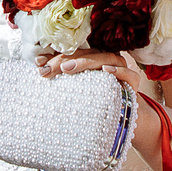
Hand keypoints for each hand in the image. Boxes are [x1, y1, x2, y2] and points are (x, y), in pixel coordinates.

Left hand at [35, 48, 152, 95]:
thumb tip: (38, 67)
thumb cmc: (95, 101)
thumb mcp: (76, 90)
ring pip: (104, 58)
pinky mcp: (133, 81)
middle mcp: (107, 59)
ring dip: (85, 62)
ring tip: (67, 68)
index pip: (73, 52)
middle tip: (48, 70)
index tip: (38, 63)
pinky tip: (106, 71)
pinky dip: (118, 71)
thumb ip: (62, 77)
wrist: (123, 118)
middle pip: (85, 54)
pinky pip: (128, 74)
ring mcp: (122, 68)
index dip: (55, 56)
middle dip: (64, 60)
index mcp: (92, 57)